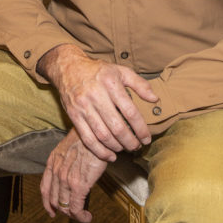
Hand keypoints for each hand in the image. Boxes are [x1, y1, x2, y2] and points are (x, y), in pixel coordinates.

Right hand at [37, 44, 157, 160]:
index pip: (130, 112)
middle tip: (137, 147)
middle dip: (130, 142)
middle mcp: (96, 95)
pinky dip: (100, 151)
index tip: (147, 138)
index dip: (141, 129)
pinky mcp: (73, 115)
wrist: (68, 67)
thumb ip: (139, 84)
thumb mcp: (120, 71)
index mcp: (111, 83)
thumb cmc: (98, 70)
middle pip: (117, 127)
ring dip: (117, 147)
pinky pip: (88, 138)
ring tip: (125, 149)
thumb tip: (154, 99)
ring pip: (103, 135)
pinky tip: (109, 155)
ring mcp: (83, 106)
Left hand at [40, 128, 107, 221]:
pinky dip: (81, 217)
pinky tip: (87, 217)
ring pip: (64, 206)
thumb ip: (65, 162)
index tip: (52, 211)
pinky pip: (75, 208)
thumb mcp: (69, 147)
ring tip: (82, 216)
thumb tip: (71, 173)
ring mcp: (65, 180)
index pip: (44, 189)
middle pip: (53, 200)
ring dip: (73, 215)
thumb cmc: (87, 138)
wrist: (96, 133)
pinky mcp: (78, 185)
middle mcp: (56, 172)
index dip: (47, 203)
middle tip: (73, 213)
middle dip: (63, 210)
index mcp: (53, 162)